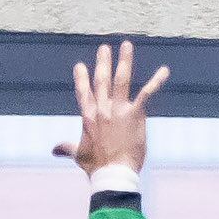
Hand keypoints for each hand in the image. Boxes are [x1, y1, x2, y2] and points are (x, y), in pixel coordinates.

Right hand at [52, 41, 168, 174]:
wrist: (113, 173)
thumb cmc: (96, 167)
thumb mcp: (79, 155)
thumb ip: (66, 147)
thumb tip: (54, 150)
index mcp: (88, 117)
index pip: (83, 92)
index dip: (81, 78)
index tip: (80, 65)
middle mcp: (102, 109)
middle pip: (101, 80)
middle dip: (103, 62)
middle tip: (104, 48)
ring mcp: (118, 110)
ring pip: (121, 79)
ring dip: (124, 61)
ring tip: (126, 45)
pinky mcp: (134, 114)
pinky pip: (146, 93)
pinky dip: (156, 81)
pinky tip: (164, 71)